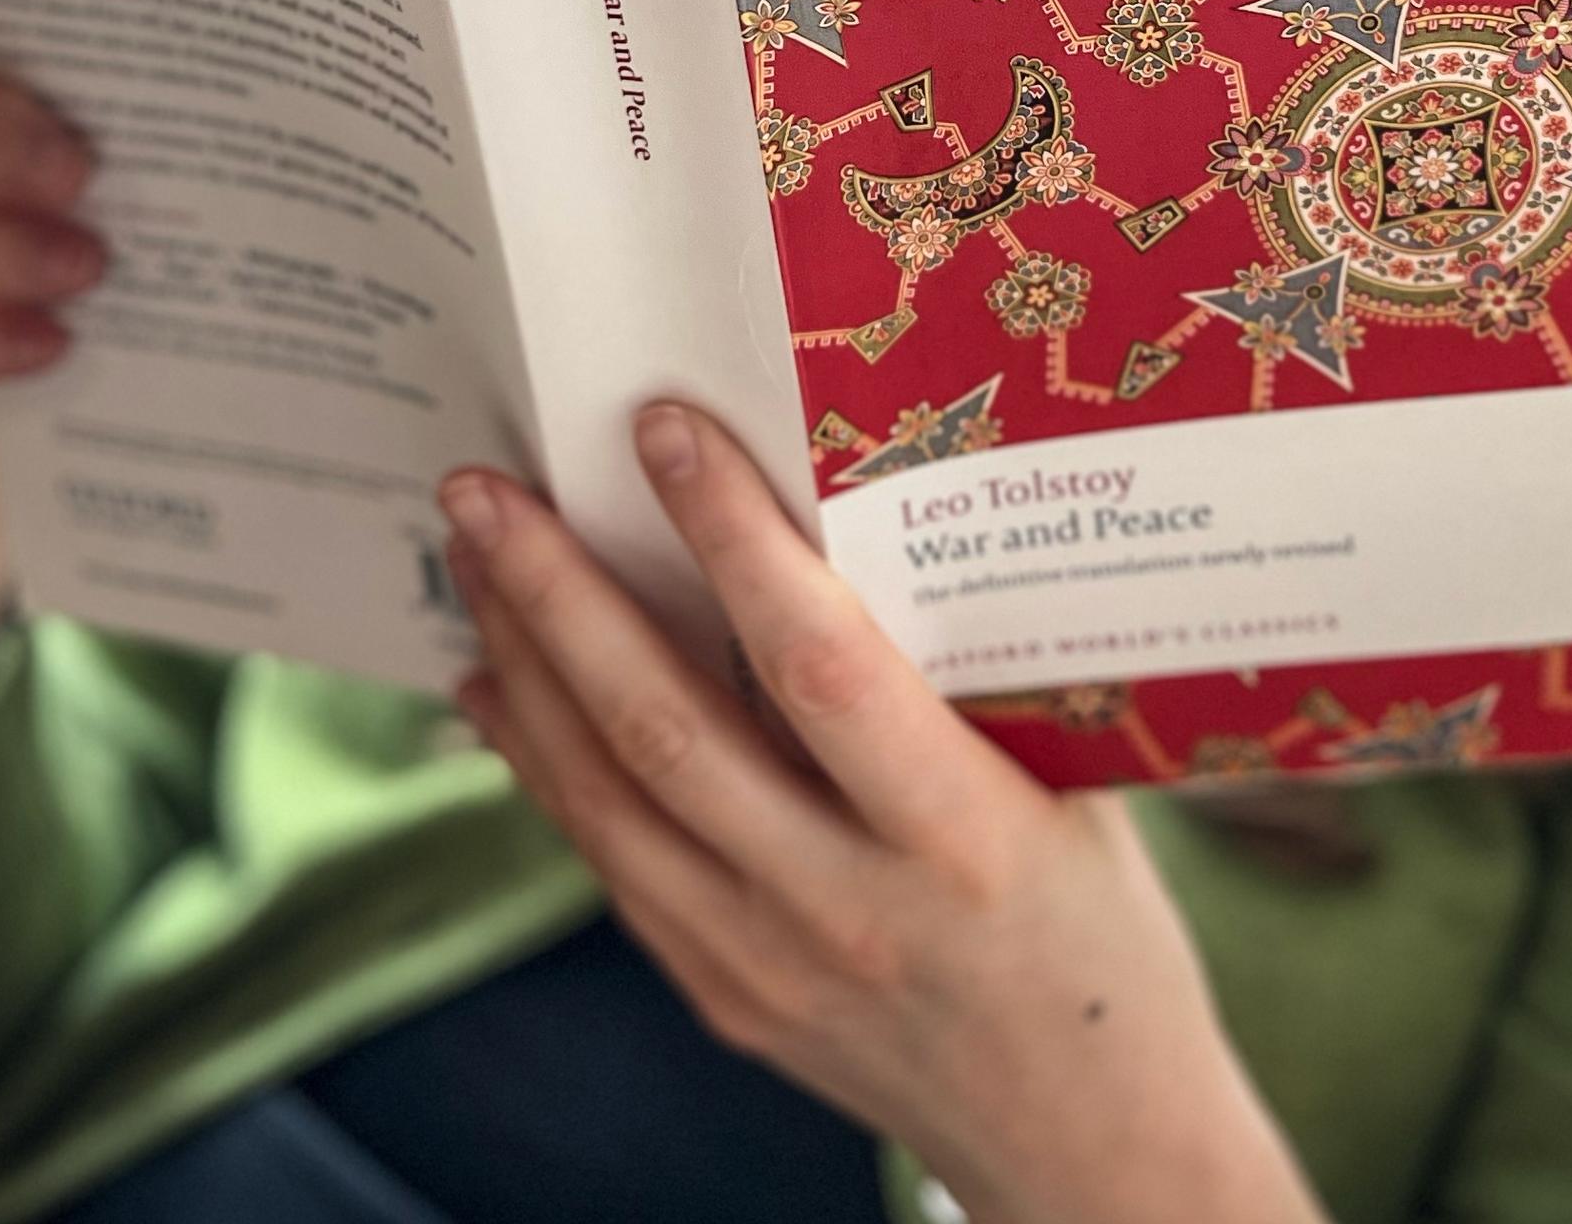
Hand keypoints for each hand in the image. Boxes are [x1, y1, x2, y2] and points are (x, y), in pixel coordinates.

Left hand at [441, 408, 1324, 1223]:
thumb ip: (961, 680)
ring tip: (473, 556)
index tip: (662, 431)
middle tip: (485, 489)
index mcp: (963, 838)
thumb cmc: (1098, 930)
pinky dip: (543, 763)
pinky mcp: (726, 1000)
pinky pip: (611, 864)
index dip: (731, 540)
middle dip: (558, 595)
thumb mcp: (1069, 790)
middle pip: (664, 730)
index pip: (818, 666)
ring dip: (526, 664)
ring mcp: (770, 967)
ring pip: (608, 798)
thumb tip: (844, 511)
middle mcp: (850, 908)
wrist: (1090, 1139)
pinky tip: (502, 684)